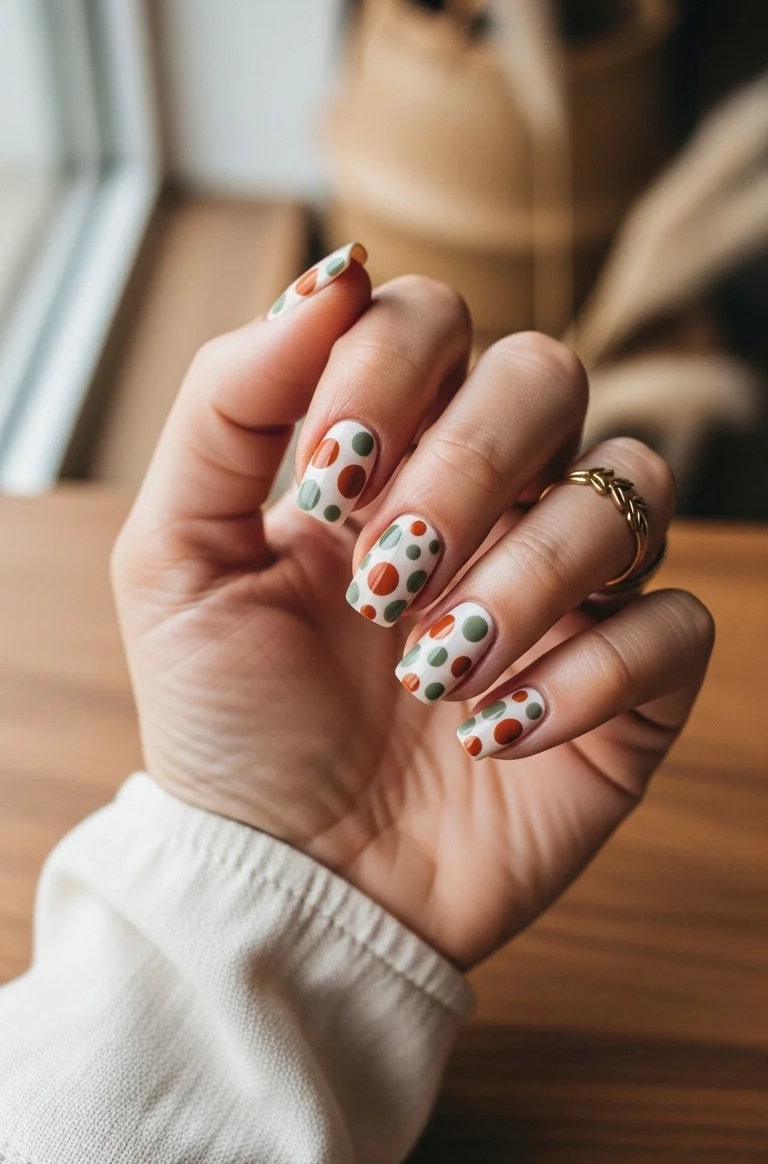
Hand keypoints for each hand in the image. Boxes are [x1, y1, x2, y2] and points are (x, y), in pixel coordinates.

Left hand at [112, 249, 713, 967]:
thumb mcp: (177, 562)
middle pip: (549, 376)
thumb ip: (231, 407)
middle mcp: (492, 501)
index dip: (391, 376)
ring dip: (524, 580)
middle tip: (382, 583)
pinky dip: (588, 676)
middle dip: (462, 470)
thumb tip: (335, 275)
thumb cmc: (233, 729)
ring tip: (432, 675)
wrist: (292, 887)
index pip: (436, 319)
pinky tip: (498, 735)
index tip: (326, 487)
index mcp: (387, 456)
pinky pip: (674, 627)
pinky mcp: (630, 685)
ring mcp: (569, 590)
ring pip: (631, 490)